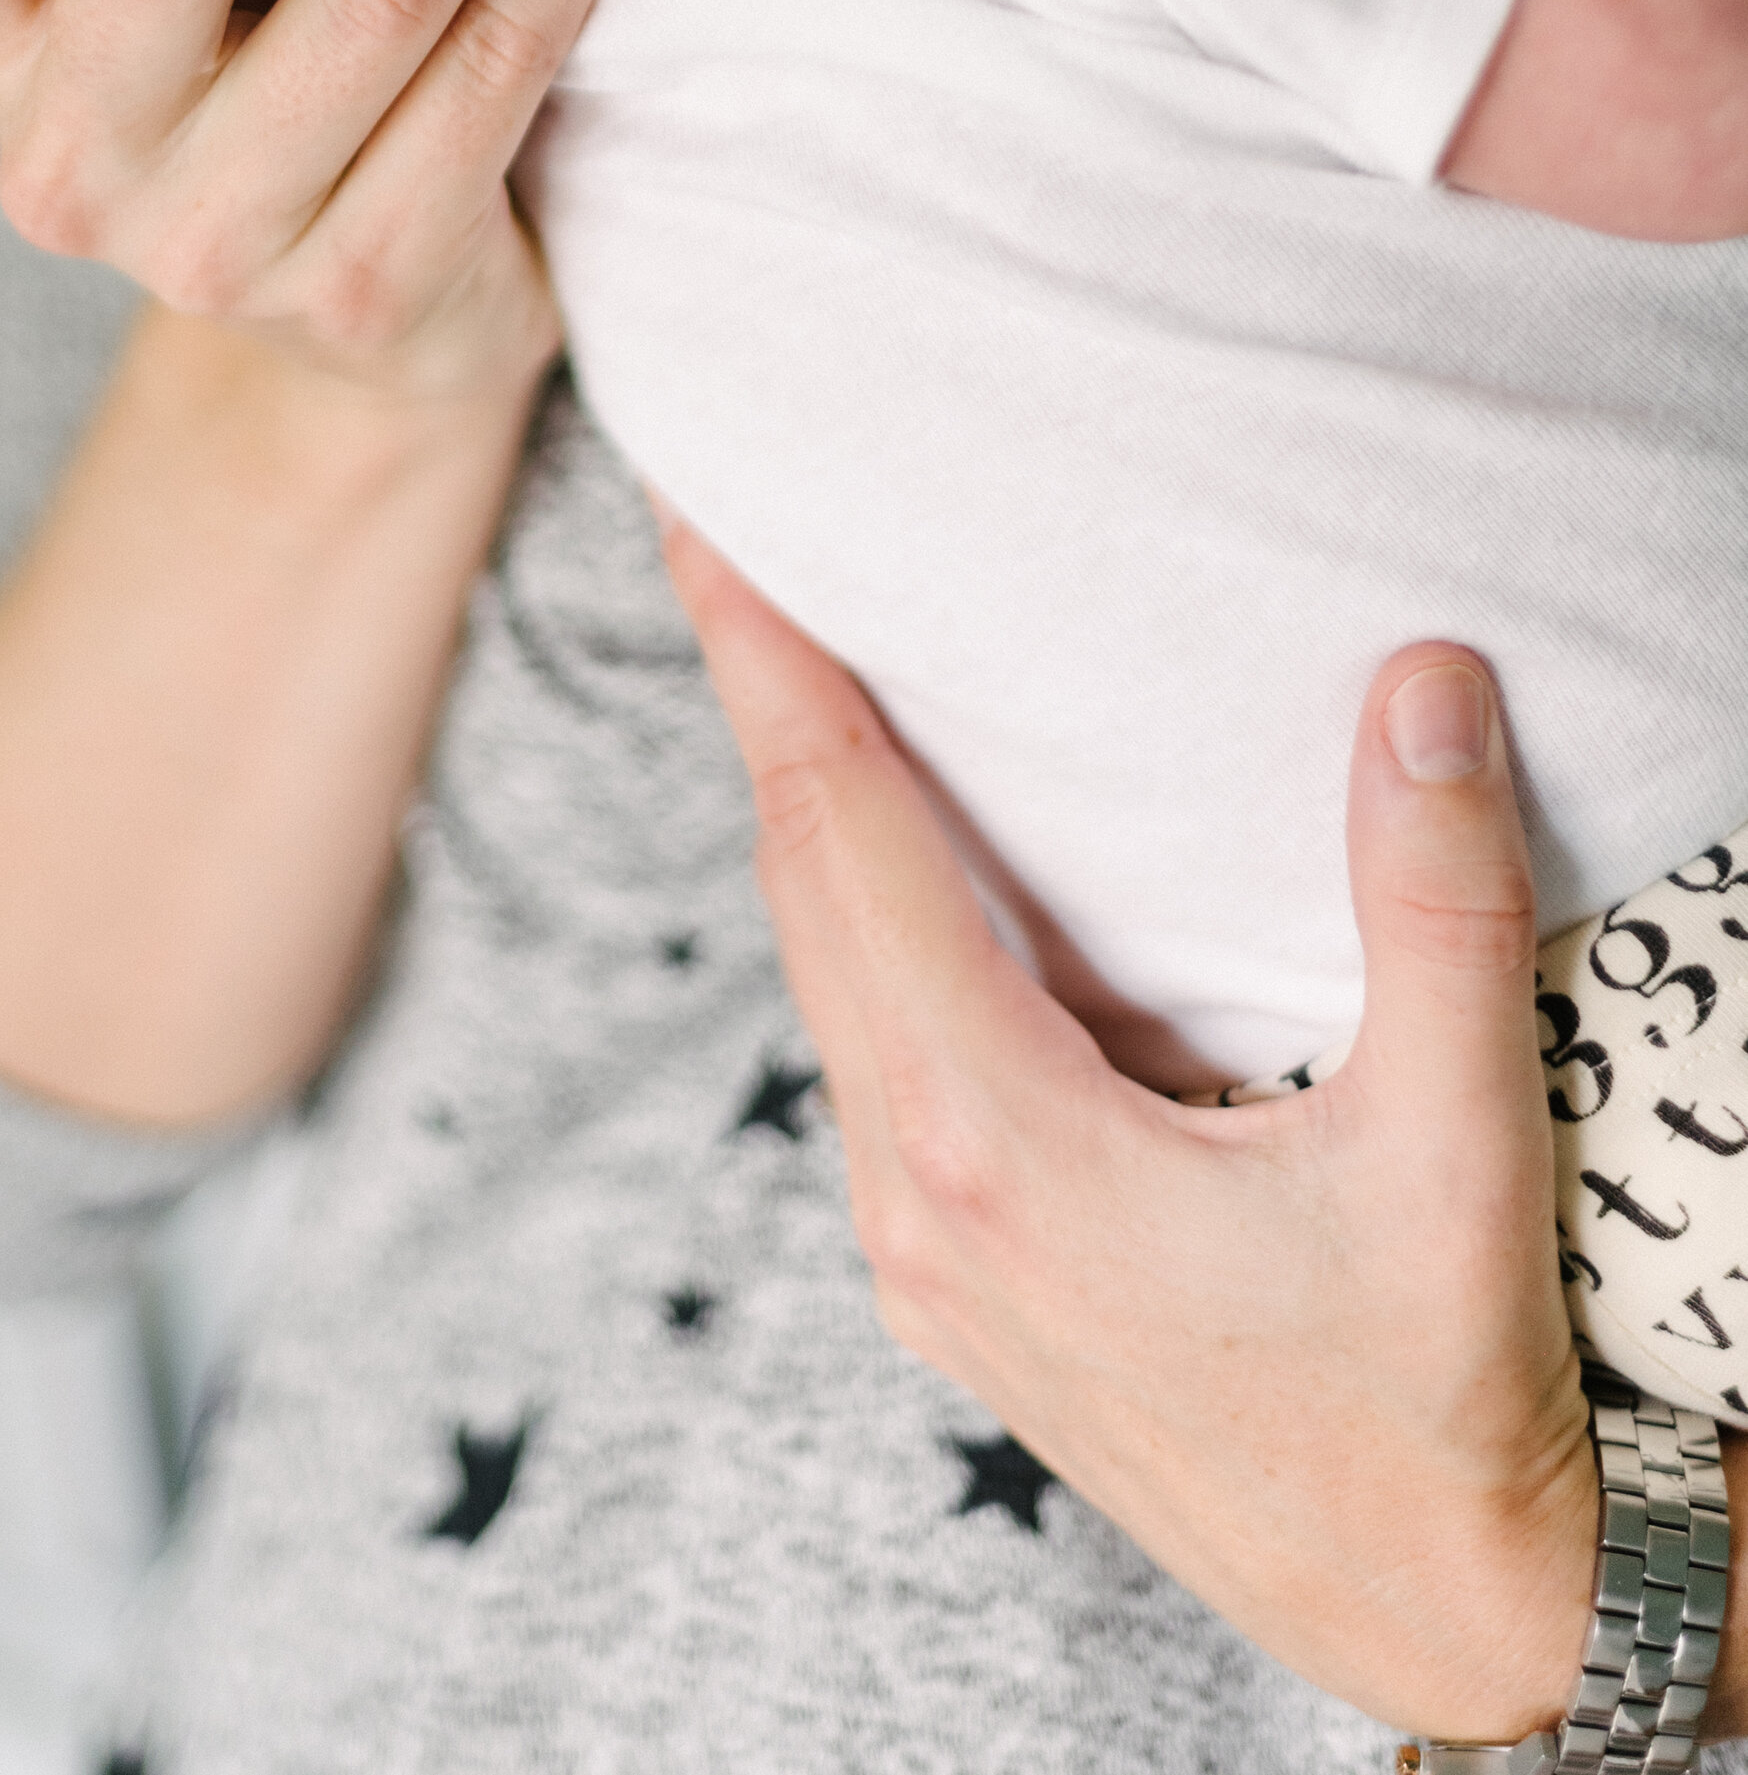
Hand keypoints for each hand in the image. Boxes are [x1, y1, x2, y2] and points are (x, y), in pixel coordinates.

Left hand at [664, 527, 1602, 1739]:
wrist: (1453, 1630)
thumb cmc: (1446, 1408)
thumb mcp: (1458, 1145)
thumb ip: (1433, 900)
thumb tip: (1422, 684)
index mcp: (998, 1143)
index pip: (838, 836)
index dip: (765, 666)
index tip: (701, 530)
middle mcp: (921, 1199)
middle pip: (799, 886)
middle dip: (760, 701)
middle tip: (727, 543)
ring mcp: (925, 1259)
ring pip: (827, 980)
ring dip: (809, 817)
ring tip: (800, 669)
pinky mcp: (958, 1291)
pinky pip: (873, 1063)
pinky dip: (866, 932)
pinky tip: (906, 874)